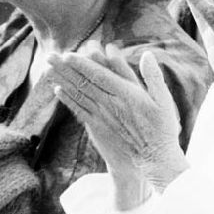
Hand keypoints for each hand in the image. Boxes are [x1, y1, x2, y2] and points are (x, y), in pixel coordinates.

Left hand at [50, 46, 187, 207]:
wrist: (152, 160)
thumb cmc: (161, 129)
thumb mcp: (164, 100)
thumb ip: (154, 76)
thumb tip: (146, 54)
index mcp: (126, 95)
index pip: (99, 75)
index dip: (82, 64)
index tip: (68, 54)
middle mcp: (110, 105)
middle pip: (83, 82)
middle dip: (65, 68)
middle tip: (50, 56)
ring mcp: (102, 117)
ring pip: (78, 94)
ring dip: (62, 80)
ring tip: (49, 69)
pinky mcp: (97, 128)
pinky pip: (79, 110)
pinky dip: (68, 99)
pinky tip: (58, 90)